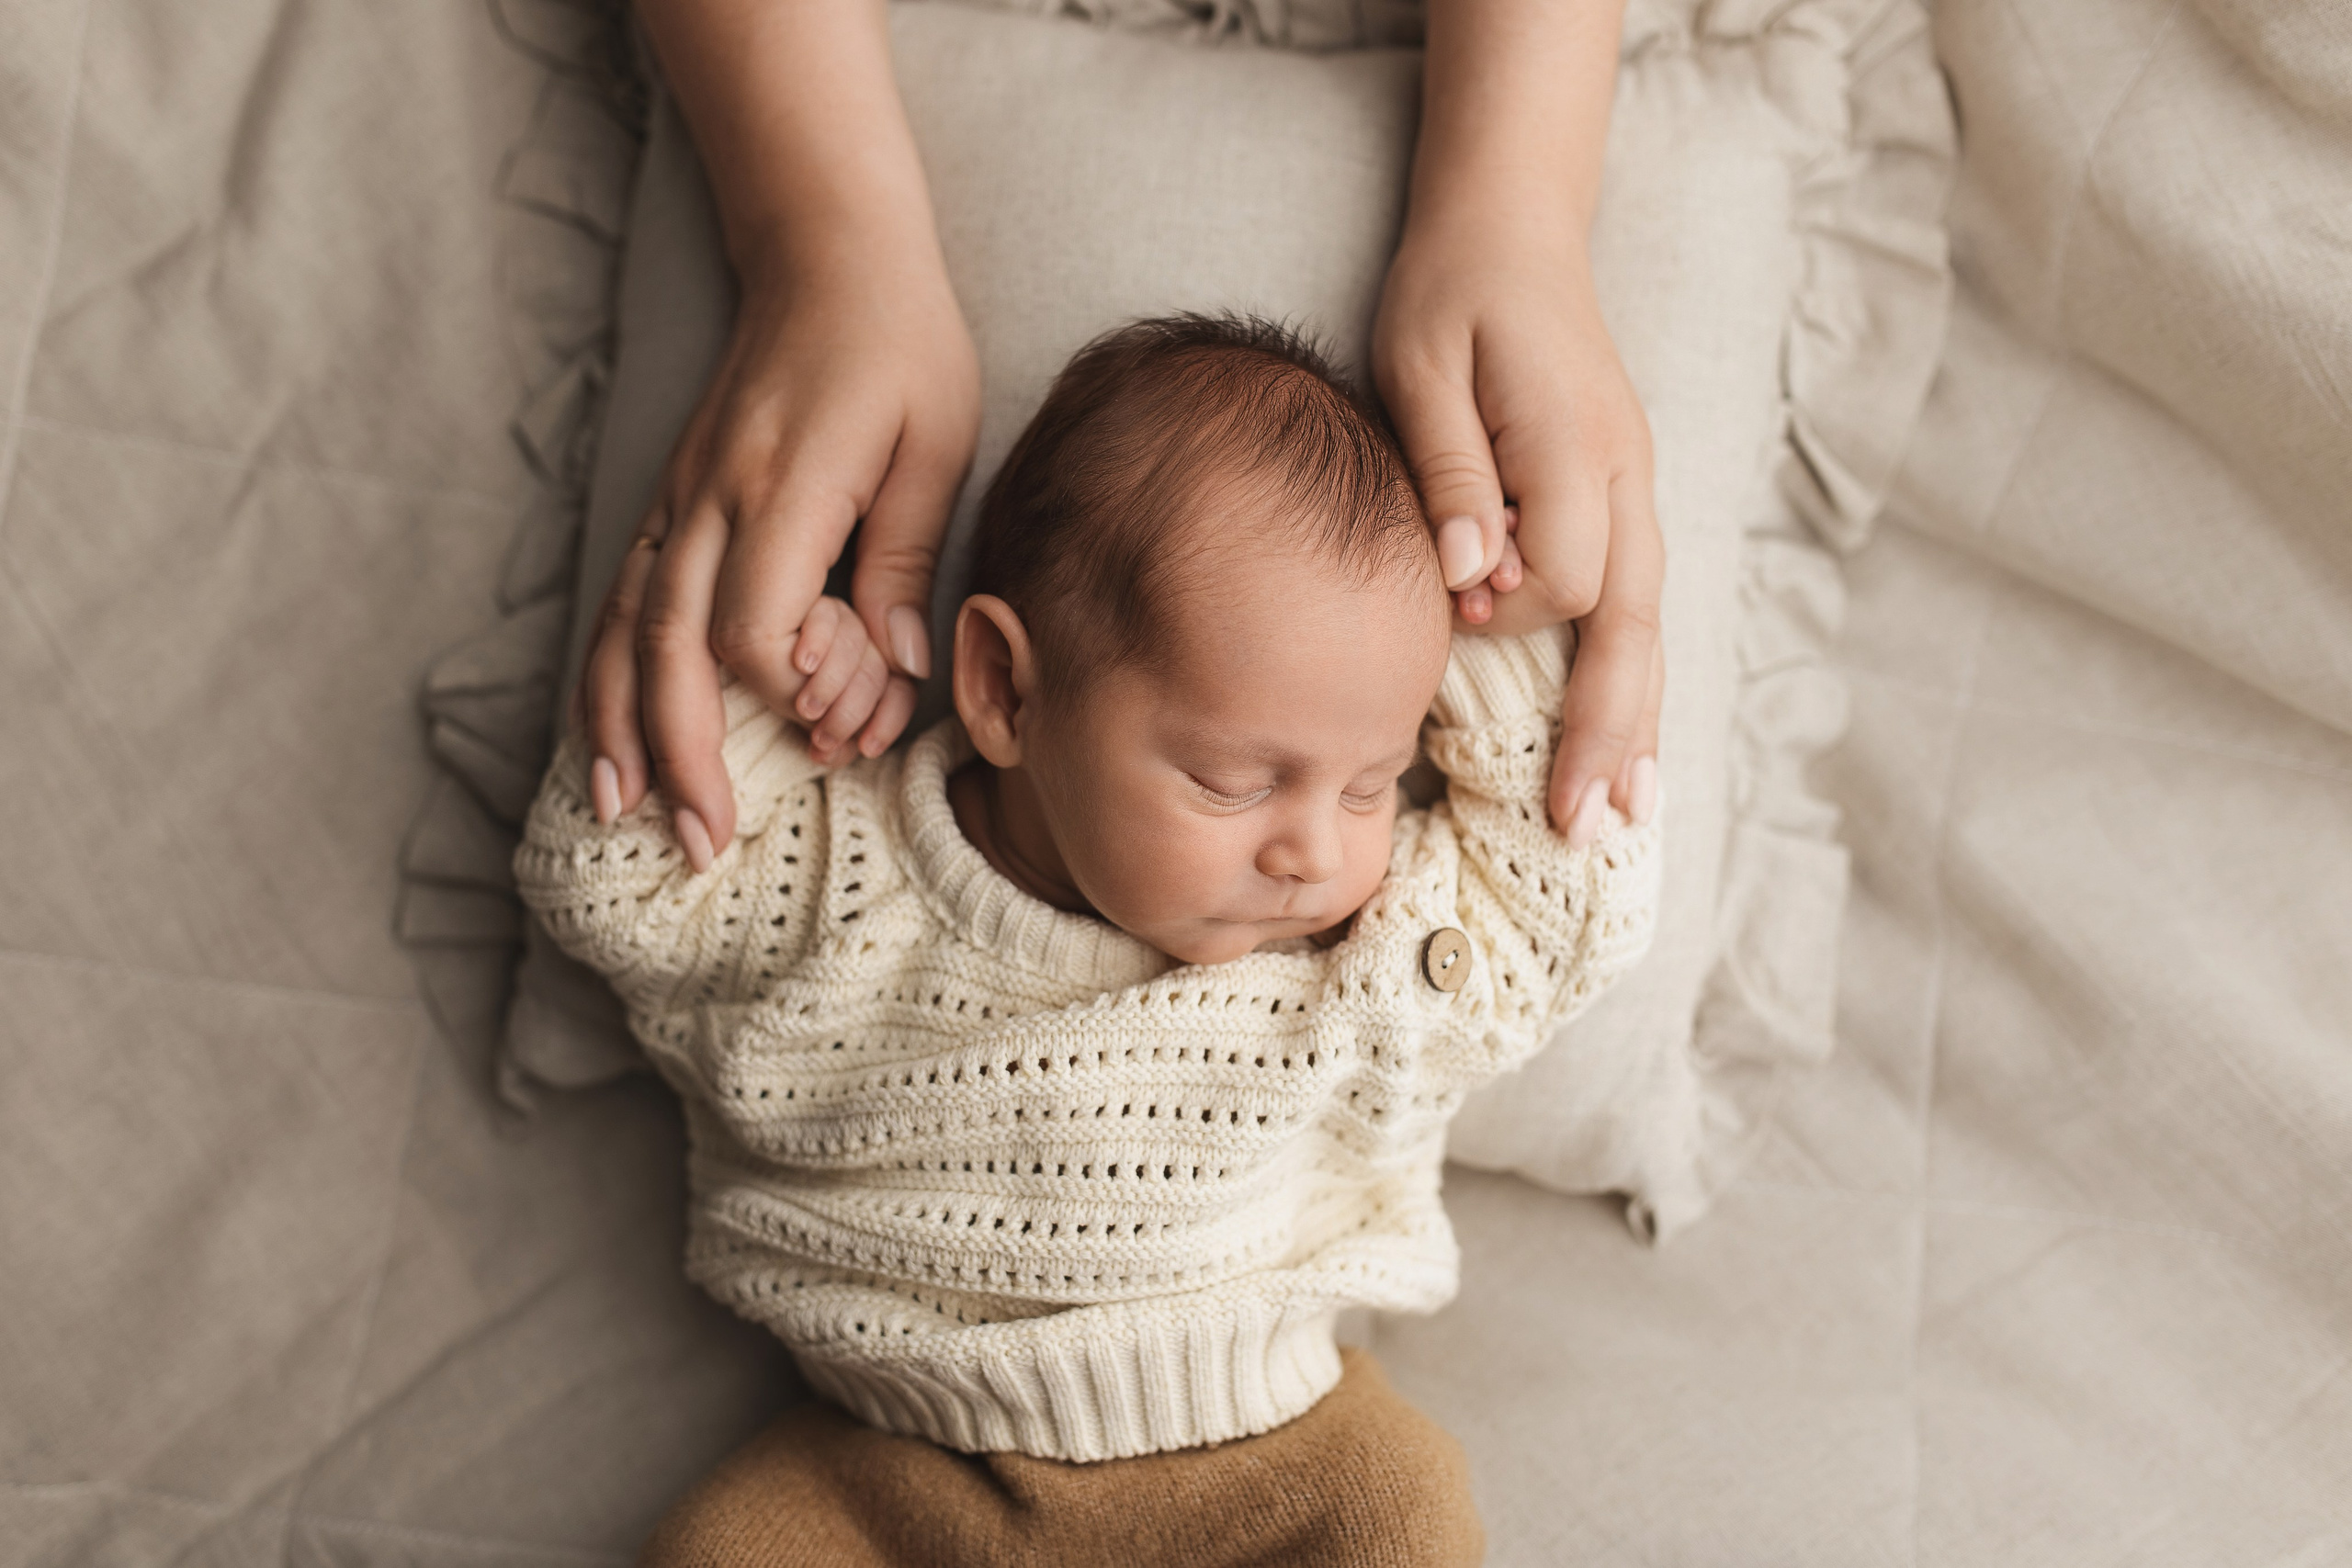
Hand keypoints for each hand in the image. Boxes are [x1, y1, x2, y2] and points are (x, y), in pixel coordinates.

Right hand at [578, 245, 979, 868]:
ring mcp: (678, 499)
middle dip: (681, 754)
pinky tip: (603, 734)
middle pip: (671, 647)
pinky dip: (606, 673)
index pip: (751, 625)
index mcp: (780, 485)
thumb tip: (892, 671)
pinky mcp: (671, 501)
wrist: (829, 257)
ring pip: (627, 629)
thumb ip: (902, 558)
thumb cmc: (901, 348)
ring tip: (623, 815)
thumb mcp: (934, 445)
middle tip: (702, 845)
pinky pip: (624, 600)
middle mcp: (710, 498)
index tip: (837, 720)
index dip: (788, 692)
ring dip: (618, 727)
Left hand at [1373, 223, 1663, 847]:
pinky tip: (1625, 746)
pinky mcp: (1621, 498)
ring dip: (1636, 725)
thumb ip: (1449, 471)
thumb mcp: (1421, 364)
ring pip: (1647, 629)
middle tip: (1584, 827)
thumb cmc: (1450, 293)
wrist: (1511, 229)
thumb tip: (1468, 581)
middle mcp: (1625, 478)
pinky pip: (1635, 610)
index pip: (1558, 578)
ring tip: (1623, 817)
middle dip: (1610, 732)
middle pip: (1630, 629)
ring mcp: (1635, 490)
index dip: (1504, 612)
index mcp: (1578, 447)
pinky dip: (1631, 683)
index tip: (1451, 610)